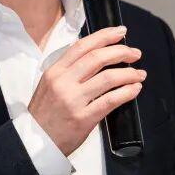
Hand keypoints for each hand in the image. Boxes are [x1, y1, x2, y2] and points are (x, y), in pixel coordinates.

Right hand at [27, 25, 145, 155]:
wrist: (35, 142)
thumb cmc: (44, 115)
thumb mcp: (48, 85)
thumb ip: (68, 72)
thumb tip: (96, 58)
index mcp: (54, 72)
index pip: (82, 46)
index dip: (104, 36)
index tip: (120, 32)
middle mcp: (63, 82)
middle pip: (97, 58)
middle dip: (121, 52)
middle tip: (135, 53)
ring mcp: (73, 100)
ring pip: (107, 78)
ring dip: (128, 73)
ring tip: (139, 74)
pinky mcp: (83, 118)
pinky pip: (110, 100)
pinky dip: (126, 92)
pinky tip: (134, 89)